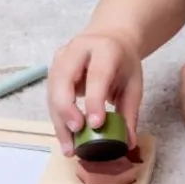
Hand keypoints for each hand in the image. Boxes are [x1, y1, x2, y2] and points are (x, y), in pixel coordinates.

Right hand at [47, 30, 142, 154]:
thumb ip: (129, 112)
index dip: (94, 99)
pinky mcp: (53, 67)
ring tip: (68, 146)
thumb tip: (127, 142)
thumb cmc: (123, 62)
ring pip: (53, 89)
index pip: (96, 75)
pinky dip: (57, 117)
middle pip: (64, 78)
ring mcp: (61, 56)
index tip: (95, 124)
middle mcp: (78, 49)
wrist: (110, 37)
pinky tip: (64, 136)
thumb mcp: (134, 83)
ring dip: (58, 119)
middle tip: (76, 132)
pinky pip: (51, 94)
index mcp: (104, 49)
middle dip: (67, 108)